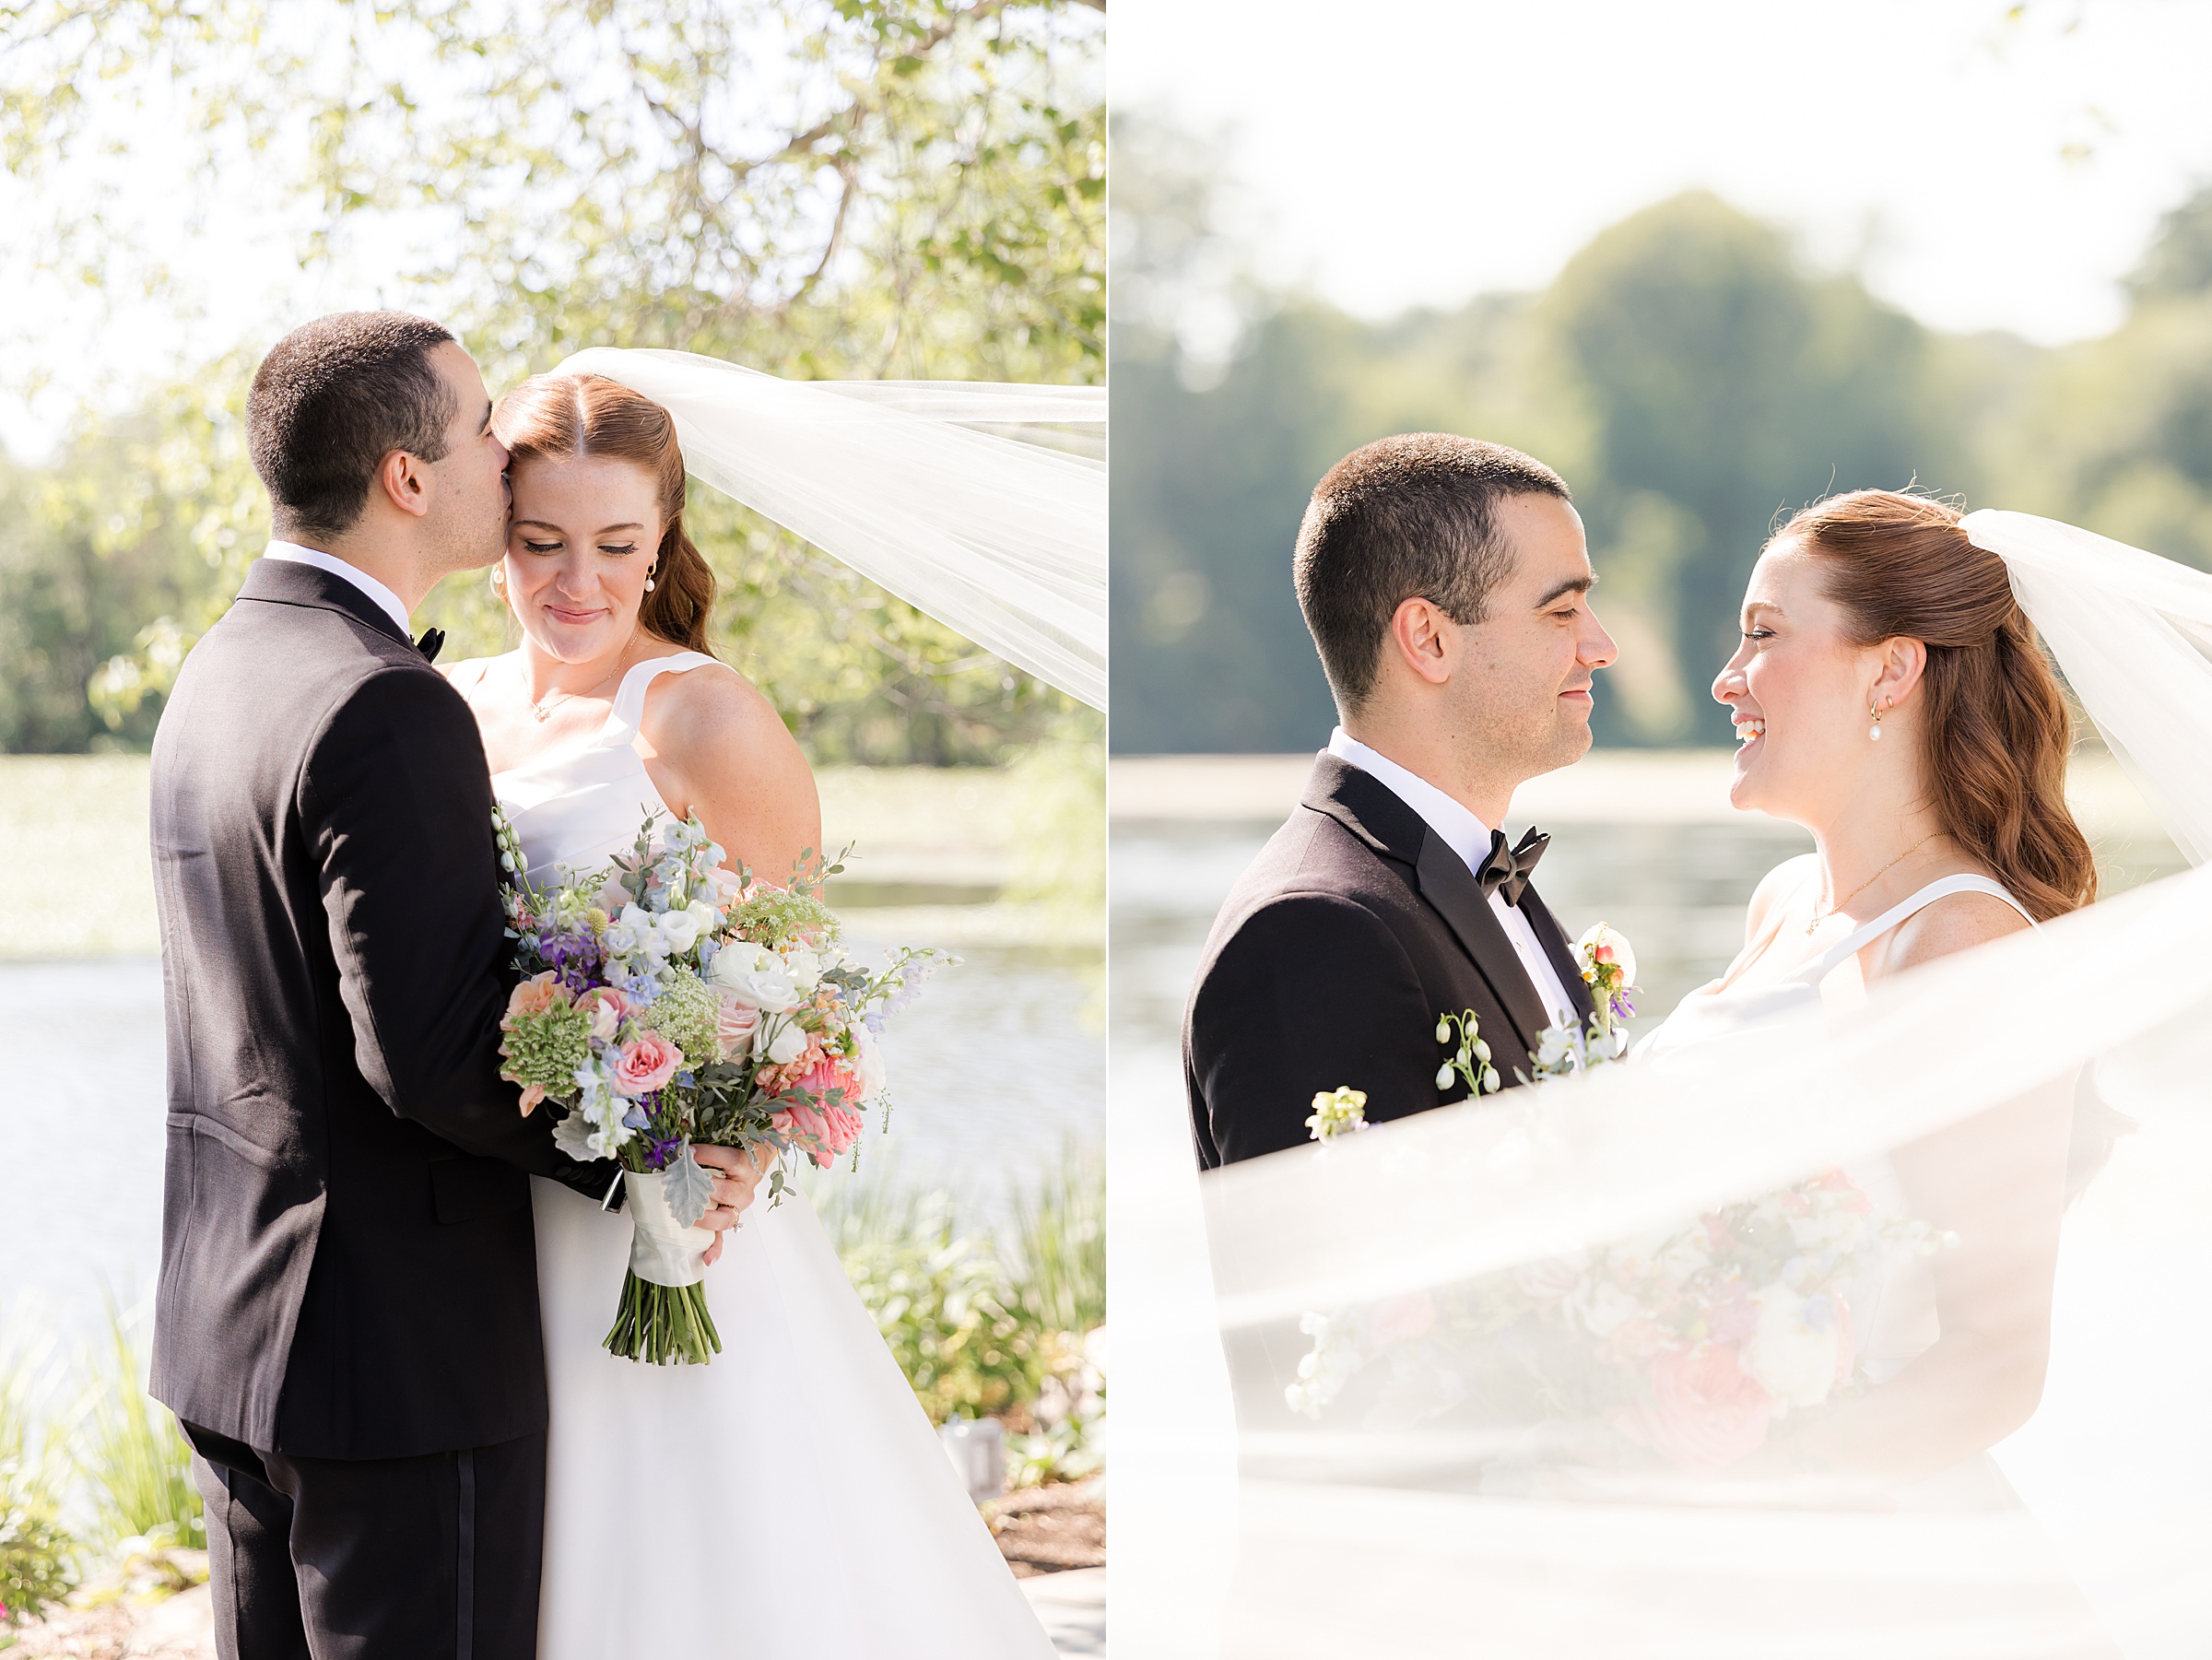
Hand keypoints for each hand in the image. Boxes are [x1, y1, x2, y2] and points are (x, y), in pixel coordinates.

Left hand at [692, 1142, 768, 1266]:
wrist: (757, 1161)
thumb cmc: (737, 1151)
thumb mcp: (730, 1140)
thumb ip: (713, 1138)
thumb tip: (687, 1133)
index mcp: (745, 1166)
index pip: (729, 1159)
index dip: (709, 1155)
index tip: (688, 1151)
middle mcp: (744, 1189)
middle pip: (726, 1191)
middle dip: (704, 1189)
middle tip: (685, 1185)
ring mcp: (737, 1207)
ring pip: (725, 1218)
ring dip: (705, 1218)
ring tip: (690, 1216)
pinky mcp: (729, 1220)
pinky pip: (722, 1238)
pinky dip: (715, 1249)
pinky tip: (707, 1259)